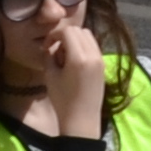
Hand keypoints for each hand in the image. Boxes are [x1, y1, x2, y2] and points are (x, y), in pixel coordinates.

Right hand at [40, 16, 107, 140]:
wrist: (82, 120)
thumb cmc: (62, 100)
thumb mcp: (50, 76)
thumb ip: (49, 56)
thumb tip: (51, 46)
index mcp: (78, 57)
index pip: (67, 31)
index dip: (54, 35)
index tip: (47, 47)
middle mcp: (93, 55)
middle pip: (79, 30)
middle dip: (65, 36)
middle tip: (56, 50)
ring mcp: (100, 59)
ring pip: (88, 36)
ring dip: (75, 40)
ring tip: (66, 56)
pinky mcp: (103, 65)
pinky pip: (93, 46)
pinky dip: (83, 46)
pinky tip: (74, 62)